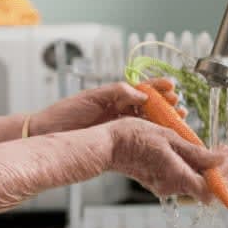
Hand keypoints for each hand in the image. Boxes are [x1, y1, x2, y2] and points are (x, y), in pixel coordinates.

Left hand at [27, 79, 184, 135]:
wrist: (48, 134)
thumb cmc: (65, 113)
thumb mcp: (92, 98)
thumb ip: (117, 92)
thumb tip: (141, 93)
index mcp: (114, 96)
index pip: (142, 89)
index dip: (158, 87)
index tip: (171, 87)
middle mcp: (119, 110)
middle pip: (150, 106)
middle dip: (167, 105)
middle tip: (179, 106)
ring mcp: (118, 126)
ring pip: (148, 122)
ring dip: (164, 121)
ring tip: (178, 120)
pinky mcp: (115, 141)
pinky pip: (138, 138)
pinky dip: (152, 137)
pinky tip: (163, 138)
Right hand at [104, 117, 227, 205]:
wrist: (108, 145)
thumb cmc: (135, 137)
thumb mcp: (170, 138)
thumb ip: (197, 153)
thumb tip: (222, 160)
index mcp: (177, 176)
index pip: (211, 190)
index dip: (225, 178)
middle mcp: (171, 186)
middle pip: (204, 187)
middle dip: (219, 172)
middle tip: (224, 153)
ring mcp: (163, 185)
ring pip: (193, 182)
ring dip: (205, 168)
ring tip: (210, 150)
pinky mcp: (156, 181)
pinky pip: (181, 178)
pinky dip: (191, 168)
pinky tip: (190, 153)